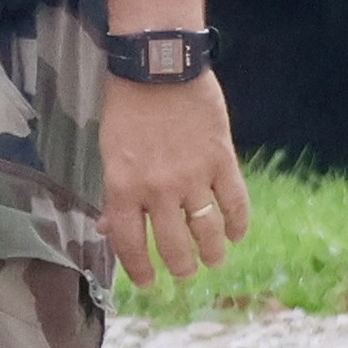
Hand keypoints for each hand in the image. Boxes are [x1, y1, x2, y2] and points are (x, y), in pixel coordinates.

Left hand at [96, 71, 250, 287]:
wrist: (158, 64)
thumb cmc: (127, 104)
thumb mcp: (109, 149)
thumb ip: (114, 192)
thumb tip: (109, 227)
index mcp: (124, 186)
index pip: (131, 246)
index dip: (140, 271)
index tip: (148, 283)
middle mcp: (158, 189)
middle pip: (174, 249)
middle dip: (180, 268)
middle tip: (183, 271)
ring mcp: (193, 176)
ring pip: (208, 234)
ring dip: (211, 254)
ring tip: (211, 259)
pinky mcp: (222, 161)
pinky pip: (236, 205)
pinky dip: (238, 224)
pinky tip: (235, 232)